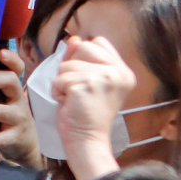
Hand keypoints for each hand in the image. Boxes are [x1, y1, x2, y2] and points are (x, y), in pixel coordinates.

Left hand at [0, 47, 39, 165]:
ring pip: (1, 111)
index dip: (11, 59)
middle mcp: (18, 100)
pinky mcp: (16, 137)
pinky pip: (1, 138)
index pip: (17, 68)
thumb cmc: (4, 116)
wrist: (26, 142)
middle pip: (11, 81)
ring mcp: (19, 118)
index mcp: (12, 88)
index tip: (1, 52)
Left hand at [50, 35, 134, 179]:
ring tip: (74, 99)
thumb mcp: (88, 82)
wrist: (87, 140)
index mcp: (123, 71)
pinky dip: (57, 92)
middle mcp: (118, 72)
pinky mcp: (87, 85)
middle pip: (83, 47)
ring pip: (67, 64)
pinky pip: (59, 79)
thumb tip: (73, 39)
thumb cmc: (86, 114)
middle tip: (78, 90)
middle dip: (71, 68)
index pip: (98, 42)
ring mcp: (104, 78)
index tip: (84, 78)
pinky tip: (69, 104)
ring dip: (62, 83)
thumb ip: (82, 59)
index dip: (83, 56)